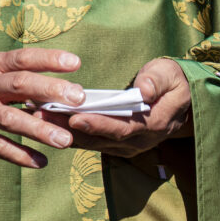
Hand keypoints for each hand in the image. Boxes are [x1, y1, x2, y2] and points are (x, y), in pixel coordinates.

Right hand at [0, 48, 84, 167]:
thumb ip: (19, 78)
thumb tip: (65, 87)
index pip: (22, 58)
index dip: (49, 59)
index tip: (76, 63)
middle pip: (19, 84)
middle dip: (50, 90)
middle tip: (78, 98)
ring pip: (10, 118)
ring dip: (39, 130)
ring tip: (65, 140)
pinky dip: (20, 155)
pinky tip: (41, 162)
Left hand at [43, 58, 191, 157]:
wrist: (180, 101)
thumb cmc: (172, 82)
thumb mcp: (170, 74)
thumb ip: (157, 81)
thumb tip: (144, 90)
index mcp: (155, 124)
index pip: (124, 128)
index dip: (99, 124)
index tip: (76, 117)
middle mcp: (140, 141)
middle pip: (102, 138)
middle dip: (71, 128)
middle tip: (44, 115)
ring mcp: (128, 146)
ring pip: (93, 143)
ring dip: (65, 131)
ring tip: (39, 116)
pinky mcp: (117, 145)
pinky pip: (92, 142)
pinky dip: (71, 133)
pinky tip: (49, 122)